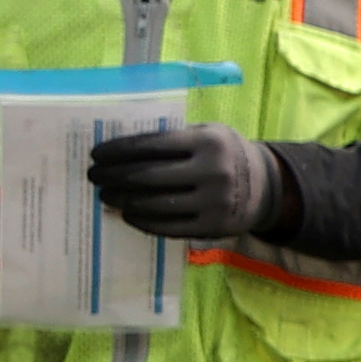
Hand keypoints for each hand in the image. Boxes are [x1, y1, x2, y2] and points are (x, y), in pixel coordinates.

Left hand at [90, 119, 289, 239]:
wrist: (265, 187)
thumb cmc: (224, 154)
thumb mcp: (207, 134)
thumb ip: (172, 138)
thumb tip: (121, 150)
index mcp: (207, 142)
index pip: (150, 145)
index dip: (118, 150)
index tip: (96, 154)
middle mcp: (211, 171)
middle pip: (147, 176)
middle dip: (114, 176)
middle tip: (94, 177)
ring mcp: (212, 202)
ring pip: (154, 203)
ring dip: (124, 201)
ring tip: (107, 196)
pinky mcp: (212, 227)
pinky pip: (168, 226)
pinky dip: (143, 221)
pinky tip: (129, 215)